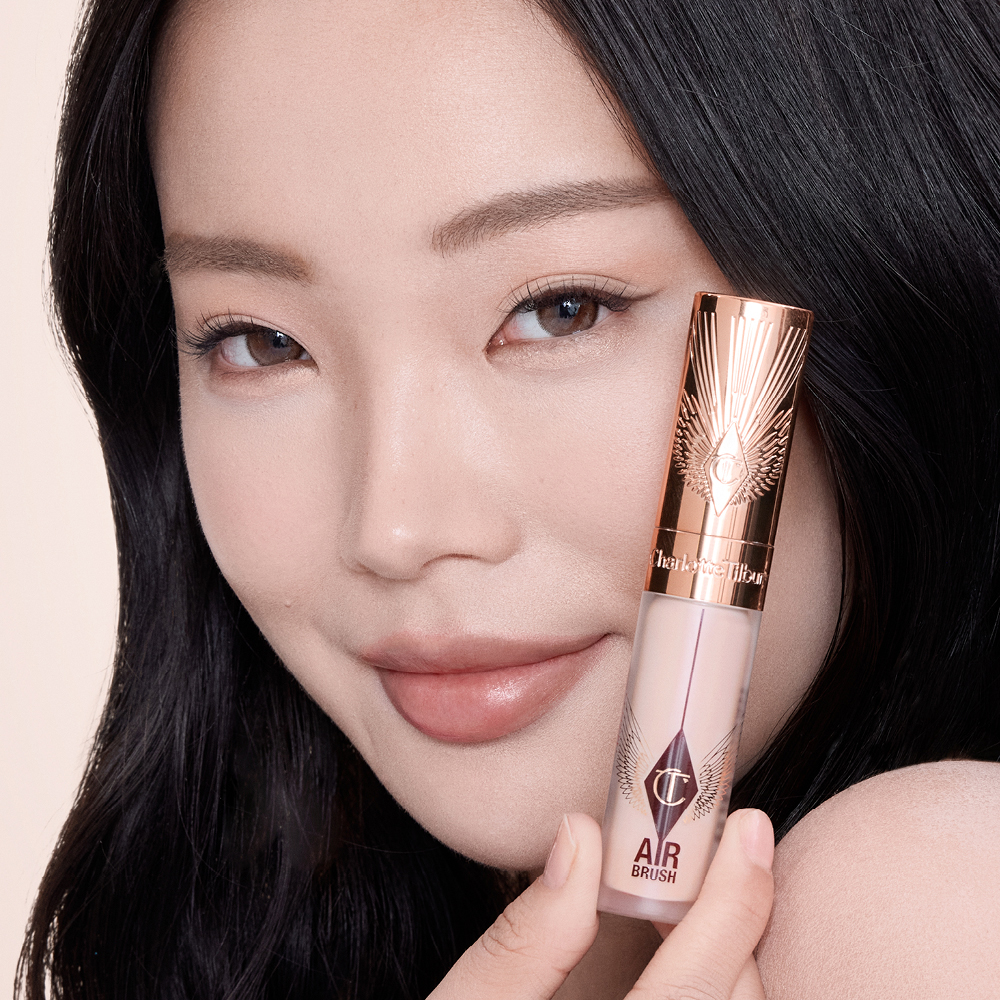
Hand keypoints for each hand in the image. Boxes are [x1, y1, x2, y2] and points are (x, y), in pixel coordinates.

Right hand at [428, 808, 773, 999]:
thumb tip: (580, 837)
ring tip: (703, 907)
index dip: (731, 904)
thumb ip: (525, 939)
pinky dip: (723, 995)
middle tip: (723, 852)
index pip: (690, 989)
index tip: (749, 827)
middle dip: (735, 924)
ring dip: (734, 965)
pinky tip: (695, 969)